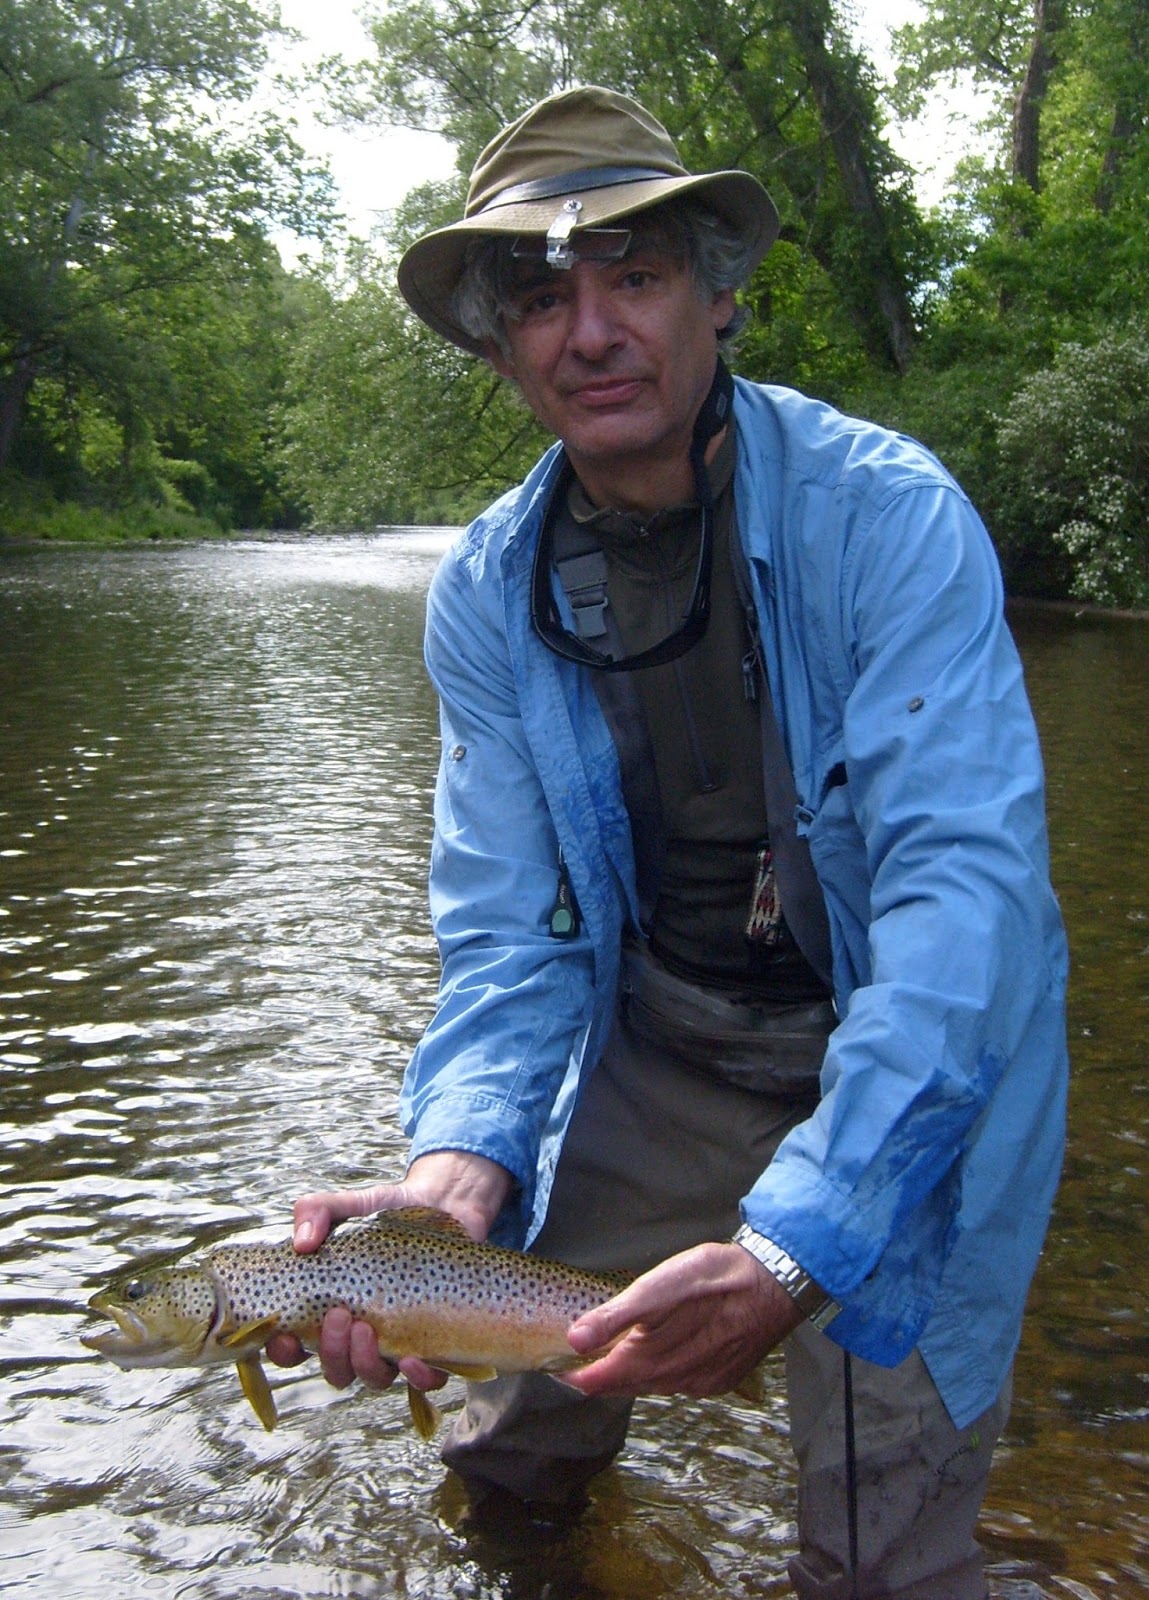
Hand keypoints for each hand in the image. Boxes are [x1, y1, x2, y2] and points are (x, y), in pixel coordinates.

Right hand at [264, 1151, 513, 1390]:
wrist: (445, 1204)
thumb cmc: (389, 1212)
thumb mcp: (350, 1205)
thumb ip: (317, 1212)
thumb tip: (302, 1243)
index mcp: (331, 1309)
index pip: (296, 1346)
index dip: (284, 1351)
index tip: (284, 1336)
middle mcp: (361, 1334)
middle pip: (336, 1370)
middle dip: (331, 1352)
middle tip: (340, 1315)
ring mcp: (397, 1341)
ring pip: (374, 1377)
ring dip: (365, 1364)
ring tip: (367, 1329)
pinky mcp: (435, 1343)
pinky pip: (424, 1380)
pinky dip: (417, 1378)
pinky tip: (413, 1359)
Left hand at [559, 1240, 804, 1399]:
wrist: (774, 1285)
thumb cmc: (714, 1279)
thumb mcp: (658, 1286)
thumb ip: (615, 1316)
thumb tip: (574, 1339)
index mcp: (655, 1358)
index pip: (604, 1379)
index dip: (578, 1376)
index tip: (559, 1369)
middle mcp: (676, 1379)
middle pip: (628, 1386)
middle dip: (603, 1378)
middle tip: (580, 1367)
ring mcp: (701, 1382)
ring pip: (655, 1386)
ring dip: (633, 1377)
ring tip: (614, 1363)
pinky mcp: (721, 1378)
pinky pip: (682, 1384)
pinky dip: (663, 1375)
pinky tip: (662, 1360)